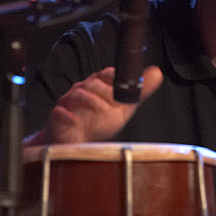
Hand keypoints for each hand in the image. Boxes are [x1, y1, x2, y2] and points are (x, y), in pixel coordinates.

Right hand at [35, 65, 163, 143]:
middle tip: (116, 103)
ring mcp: (68, 104)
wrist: (77, 143)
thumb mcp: (122, 107)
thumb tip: (157, 73)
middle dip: (106, 92)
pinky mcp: (58, 118)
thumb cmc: (98, 122)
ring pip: (77, 95)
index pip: (104, 74)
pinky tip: (77, 121)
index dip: (113, 77)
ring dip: (92, 102)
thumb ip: (138, 92)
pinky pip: (60, 113)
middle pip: (92, 83)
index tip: (122, 84)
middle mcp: (81, 91)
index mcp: (96, 86)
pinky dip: (68, 116)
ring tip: (104, 112)